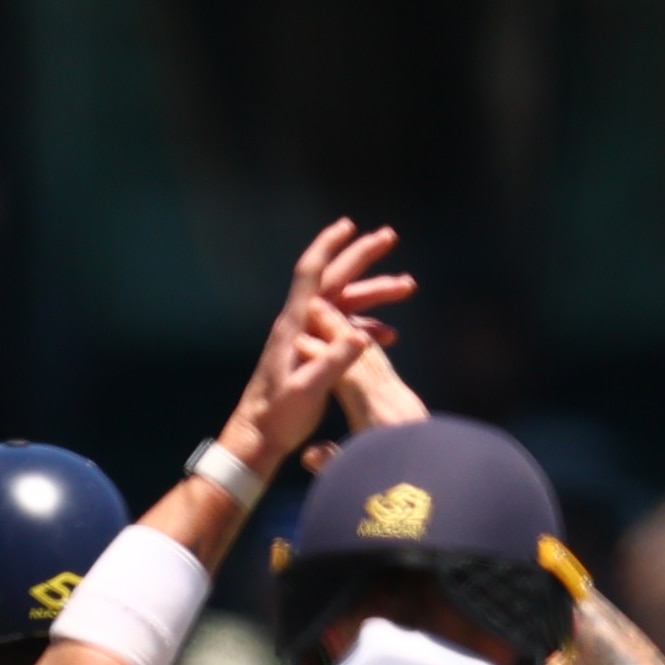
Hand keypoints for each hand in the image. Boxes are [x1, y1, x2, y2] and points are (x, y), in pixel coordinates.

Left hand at [219, 218, 413, 479]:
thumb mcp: (307, 392)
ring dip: (373, 294)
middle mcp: (299, 326)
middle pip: (333, 281)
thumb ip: (333, 362)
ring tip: (407, 286)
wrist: (256, 440)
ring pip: (343, 305)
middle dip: (361, 257)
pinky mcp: (311, 356)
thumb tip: (362, 335)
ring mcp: (305, 340)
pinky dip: (366, 328)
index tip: (348, 225)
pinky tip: (389, 335)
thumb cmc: (276, 418)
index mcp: (294, 326)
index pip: (311, 275)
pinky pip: (343, 332)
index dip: (328, 247)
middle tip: (390, 236)